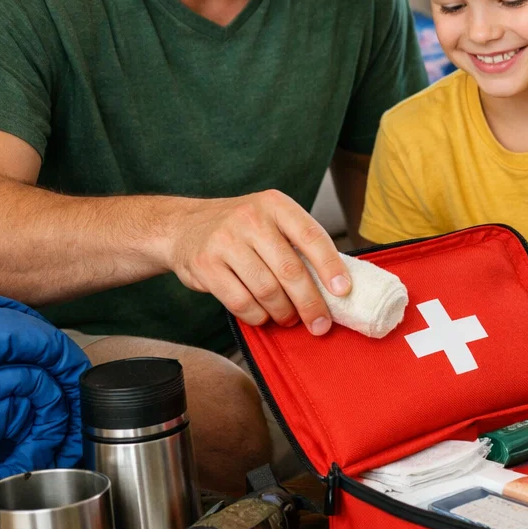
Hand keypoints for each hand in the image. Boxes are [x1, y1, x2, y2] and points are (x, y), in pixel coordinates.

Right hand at [166, 190, 348, 333]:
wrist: (184, 226)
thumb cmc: (241, 230)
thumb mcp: (271, 221)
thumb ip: (298, 244)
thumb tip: (337, 284)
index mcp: (275, 205)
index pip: (311, 236)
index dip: (330, 266)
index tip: (343, 291)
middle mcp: (250, 219)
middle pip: (290, 270)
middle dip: (310, 303)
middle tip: (320, 324)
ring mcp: (225, 241)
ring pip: (266, 290)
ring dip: (283, 312)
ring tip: (289, 318)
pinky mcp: (205, 265)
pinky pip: (240, 302)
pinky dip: (257, 316)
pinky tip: (263, 316)